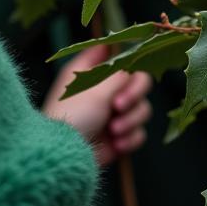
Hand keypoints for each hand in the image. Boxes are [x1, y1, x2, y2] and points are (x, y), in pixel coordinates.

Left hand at [42, 44, 151, 165]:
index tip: (132, 64)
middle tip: (118, 106)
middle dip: (133, 95)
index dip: (125, 54)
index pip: (112, 49)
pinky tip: (116, 144)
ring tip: (114, 131)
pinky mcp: (119, 135)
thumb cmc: (74, 116)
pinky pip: (138, 132)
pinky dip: (130, 138)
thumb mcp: (97, 89)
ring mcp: (112, 113)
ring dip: (131, 120)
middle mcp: (104, 89)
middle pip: (139, 80)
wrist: (65, 156)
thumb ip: (121, 74)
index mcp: (91, 70)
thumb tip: (134, 66)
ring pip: (141, 108)